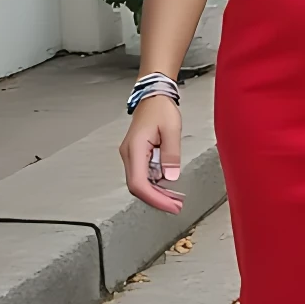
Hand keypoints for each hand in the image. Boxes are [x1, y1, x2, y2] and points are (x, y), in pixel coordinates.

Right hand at [120, 98, 183, 213]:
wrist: (153, 97)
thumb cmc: (160, 109)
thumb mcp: (171, 130)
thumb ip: (171, 154)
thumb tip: (170, 177)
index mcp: (135, 148)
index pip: (139, 183)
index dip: (154, 198)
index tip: (170, 205)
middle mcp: (129, 154)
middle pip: (137, 187)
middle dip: (156, 199)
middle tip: (175, 206)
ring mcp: (131, 156)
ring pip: (140, 183)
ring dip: (156, 193)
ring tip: (174, 199)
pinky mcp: (136, 156)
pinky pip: (143, 176)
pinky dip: (155, 185)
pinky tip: (167, 187)